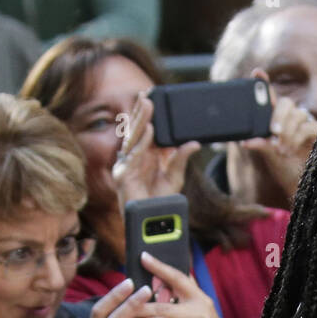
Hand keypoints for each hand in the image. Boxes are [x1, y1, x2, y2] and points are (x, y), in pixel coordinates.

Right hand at [112, 92, 198, 207]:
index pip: (143, 130)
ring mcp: (125, 165)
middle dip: (141, 112)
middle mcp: (132, 157)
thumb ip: (181, 159)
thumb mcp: (175, 177)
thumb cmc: (160, 200)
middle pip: (136, 130)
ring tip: (148, 105)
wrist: (152, 222)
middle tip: (147, 95)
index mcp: (143, 155)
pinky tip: (149, 130)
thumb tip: (194, 144)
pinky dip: (142, 142)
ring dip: (141, 120)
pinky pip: (133, 156)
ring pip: (133, 138)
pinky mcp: (122, 176)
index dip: (145, 114)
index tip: (151, 97)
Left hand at [121, 251, 226, 317]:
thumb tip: (176, 271)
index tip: (143, 257)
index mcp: (201, 300)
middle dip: (137, 307)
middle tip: (120, 306)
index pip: (179, 279)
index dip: (160, 267)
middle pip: (161, 305)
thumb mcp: (203, 313)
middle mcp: (199, 314)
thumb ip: (188, 294)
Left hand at [238, 73, 316, 205]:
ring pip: (297, 115)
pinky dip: (298, 137)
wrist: (304, 183)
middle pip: (286, 103)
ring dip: (288, 133)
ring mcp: (306, 122)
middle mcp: (291, 116)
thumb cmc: (286, 165)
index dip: (263, 82)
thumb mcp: (269, 154)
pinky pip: (309, 126)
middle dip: (279, 117)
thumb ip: (260, 144)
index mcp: (277, 117)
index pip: (270, 94)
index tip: (257, 73)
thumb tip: (245, 141)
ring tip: (282, 150)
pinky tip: (292, 149)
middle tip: (274, 133)